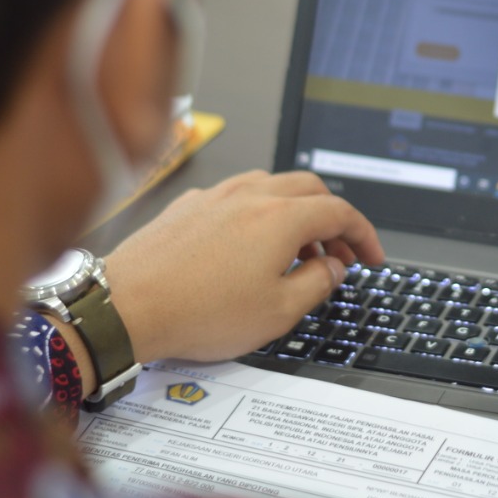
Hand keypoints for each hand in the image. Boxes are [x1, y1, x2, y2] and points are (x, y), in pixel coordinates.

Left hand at [104, 170, 382, 364]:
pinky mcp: (189, 205)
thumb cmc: (196, 312)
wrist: (126, 306)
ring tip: (295, 250)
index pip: (341, 212)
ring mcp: (217, 195)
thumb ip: (317, 284)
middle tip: (337, 255)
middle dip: (333, 220)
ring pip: (273, 186)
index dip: (364, 235)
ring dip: (297, 212)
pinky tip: (249, 246)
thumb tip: (333, 268)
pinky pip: (238, 196)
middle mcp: (252, 195)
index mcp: (282, 217)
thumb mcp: (277, 312)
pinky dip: (260, 212)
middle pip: (311, 189)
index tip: (371, 256)